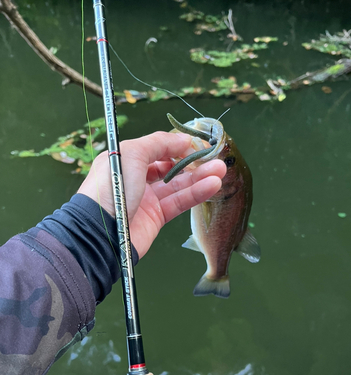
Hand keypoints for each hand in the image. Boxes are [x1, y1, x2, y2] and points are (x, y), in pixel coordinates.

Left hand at [78, 131, 225, 257]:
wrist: (103, 232)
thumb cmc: (113, 186)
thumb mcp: (131, 153)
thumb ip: (158, 143)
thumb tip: (184, 139)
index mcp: (125, 161)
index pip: (155, 149)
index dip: (176, 145)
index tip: (197, 143)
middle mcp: (135, 179)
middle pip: (169, 167)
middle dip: (192, 162)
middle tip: (214, 157)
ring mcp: (146, 199)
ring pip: (178, 185)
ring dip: (199, 177)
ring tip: (220, 170)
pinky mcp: (156, 218)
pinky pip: (179, 202)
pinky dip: (196, 193)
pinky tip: (213, 185)